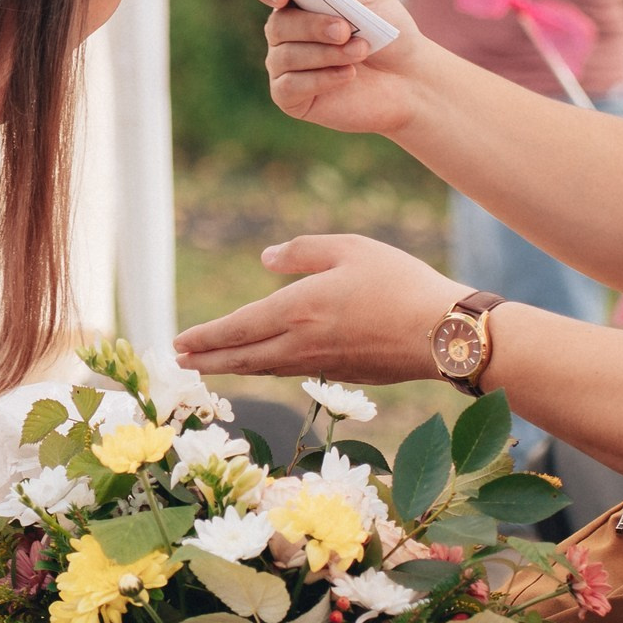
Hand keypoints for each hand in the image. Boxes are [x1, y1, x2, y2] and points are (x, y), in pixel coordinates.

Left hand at [175, 235, 463, 383]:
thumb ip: (303, 251)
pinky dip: (268, 369)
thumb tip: (266, 258)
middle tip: (180, 362)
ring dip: (234, 367)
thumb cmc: (400, 283)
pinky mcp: (344, 375)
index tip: (178, 343)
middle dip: (208, 359)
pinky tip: (266, 364)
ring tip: (212, 365)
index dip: (205, 336)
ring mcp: (322, 365)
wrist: (444, 335)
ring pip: (265, 368)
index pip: (237, 327)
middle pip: (243, 357)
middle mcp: (301, 344)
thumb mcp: (349, 248)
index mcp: (297, 310)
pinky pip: (293, 371)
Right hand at [251, 0, 434, 138]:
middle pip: (277, 24)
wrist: (407, 77)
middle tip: (345, 31)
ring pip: (286, 56)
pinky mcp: (290, 98)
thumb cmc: (386, 30)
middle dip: (312, 26)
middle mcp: (284, 32)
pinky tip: (348, 75)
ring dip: (327, 53)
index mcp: (298, 0)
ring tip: (360, 52)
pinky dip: (321, 79)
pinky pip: (290, 86)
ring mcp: (284, 66)